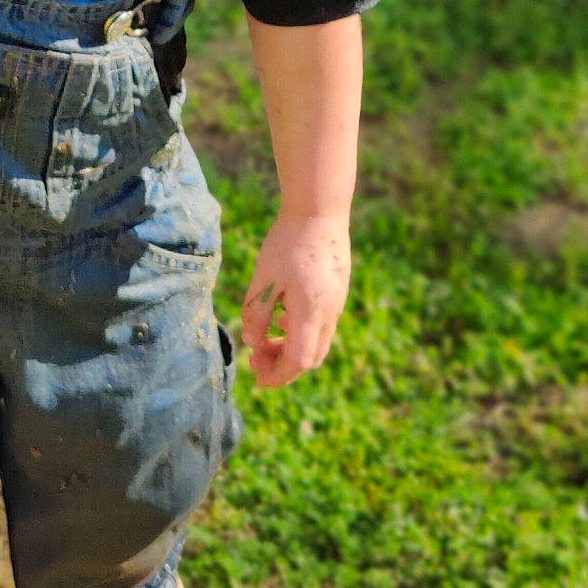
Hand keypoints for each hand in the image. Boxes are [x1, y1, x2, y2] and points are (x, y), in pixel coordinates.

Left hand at [239, 212, 350, 388]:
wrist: (319, 210)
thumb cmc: (288, 242)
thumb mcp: (264, 278)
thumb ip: (257, 313)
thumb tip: (251, 342)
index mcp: (311, 312)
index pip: (297, 361)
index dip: (277, 375)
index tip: (256, 377)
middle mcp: (330, 313)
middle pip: (310, 357)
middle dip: (283, 366)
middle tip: (256, 360)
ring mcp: (337, 302)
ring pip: (318, 342)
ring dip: (292, 348)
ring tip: (266, 338)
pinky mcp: (337, 291)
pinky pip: (322, 324)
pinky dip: (301, 331)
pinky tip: (282, 316)